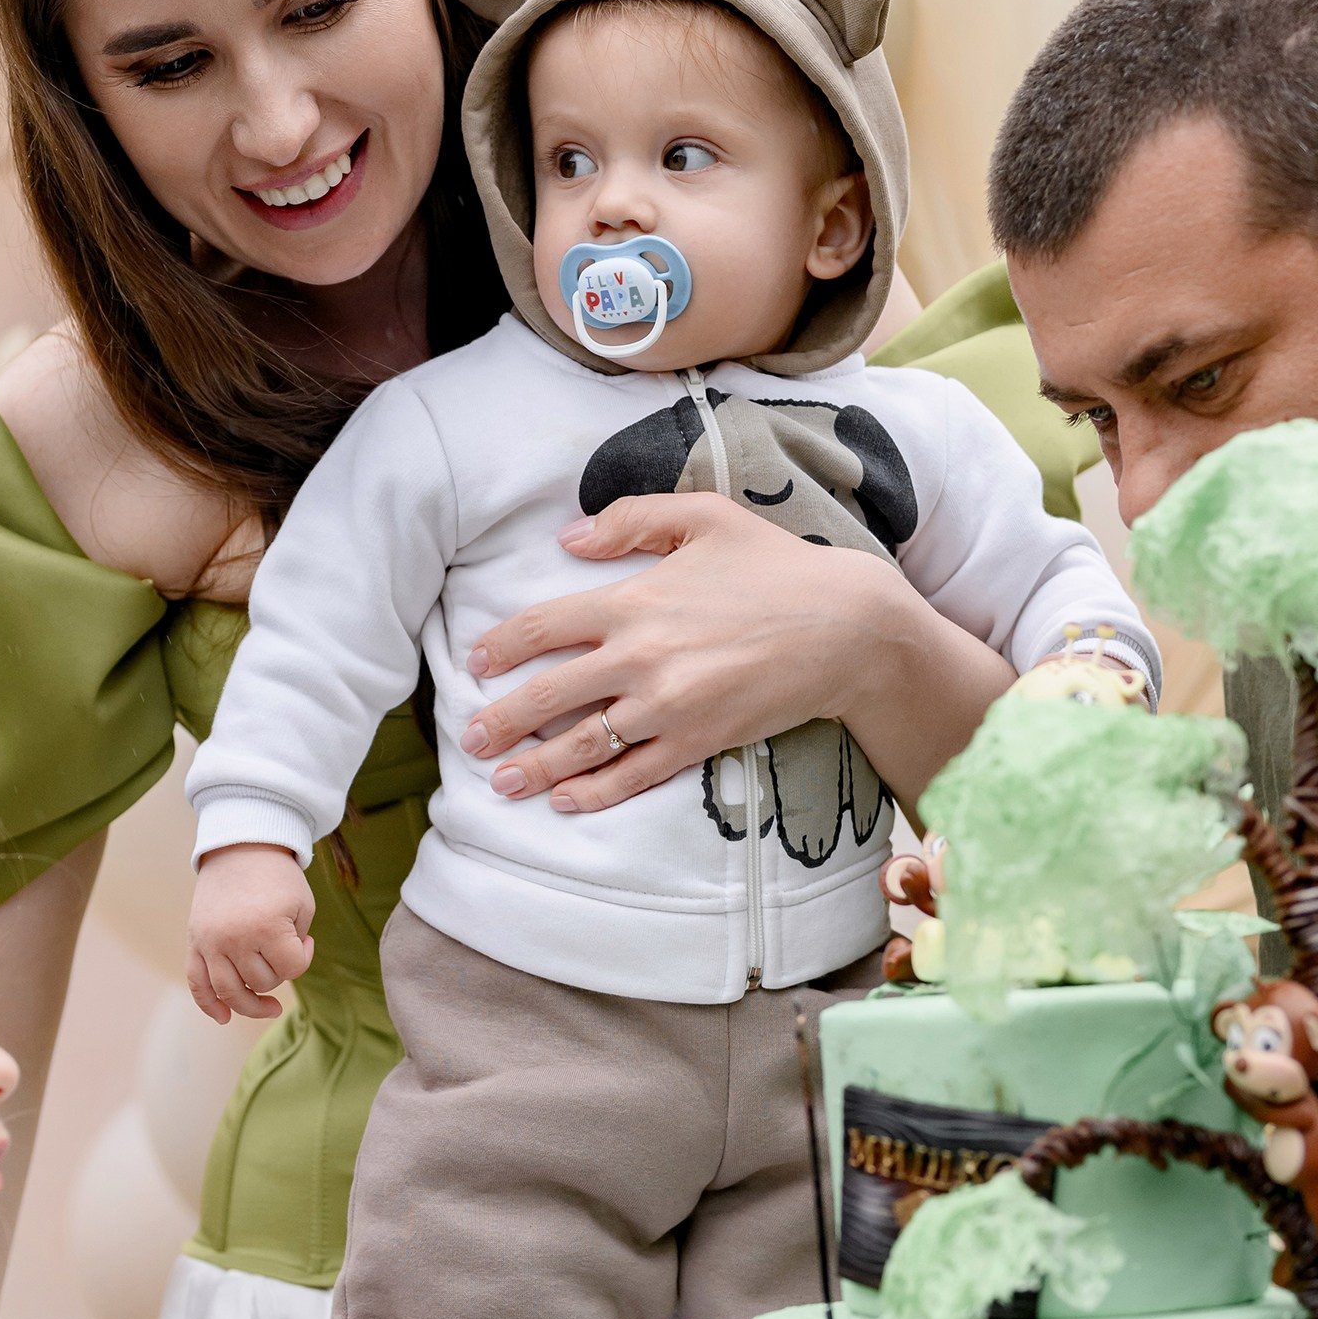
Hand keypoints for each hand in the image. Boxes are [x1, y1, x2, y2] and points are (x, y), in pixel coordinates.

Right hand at [188, 843, 314, 1022]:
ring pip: (230, 992)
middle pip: (261, 982)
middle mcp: (234, 938)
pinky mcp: (195, 942)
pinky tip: (224, 1018)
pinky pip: (197, 983)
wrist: (240, 848)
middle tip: (283, 951)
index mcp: (266, 926)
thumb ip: (296, 945)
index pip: (291, 969)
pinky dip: (209, 1004)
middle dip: (278, 973)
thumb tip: (280, 976)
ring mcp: (211, 942)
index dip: (303, 958)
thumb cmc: (278, 879)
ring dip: (251, 1005)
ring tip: (269, 1007)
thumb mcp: (302, 906)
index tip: (305, 940)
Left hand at [461, 496, 1008, 817]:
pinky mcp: (698, 742)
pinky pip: (634, 775)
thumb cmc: (776, 566)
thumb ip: (630, 518)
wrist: (847, 628)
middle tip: (470, 739)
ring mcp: (668, 707)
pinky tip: (564, 802)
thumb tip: (566, 537)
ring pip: (582, 745)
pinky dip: (595, 793)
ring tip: (501, 783)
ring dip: (534, 767)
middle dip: (501, 721)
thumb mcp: (704, 517)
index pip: (543, 627)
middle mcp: (641, 659)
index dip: (500, 647)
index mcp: (633, 601)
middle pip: (548, 696)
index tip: (476, 663)